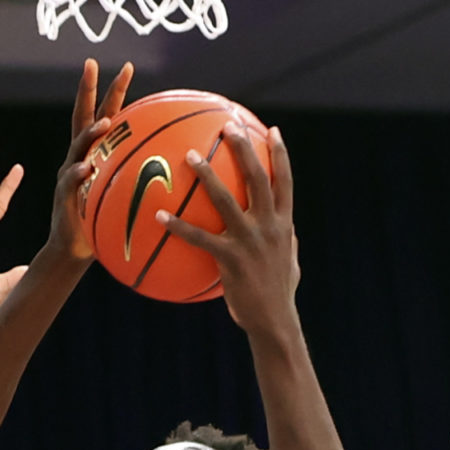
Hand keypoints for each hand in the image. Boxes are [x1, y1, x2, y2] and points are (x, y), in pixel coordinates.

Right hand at [47, 59, 131, 261]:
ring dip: (91, 133)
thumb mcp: (129, 196)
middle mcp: (80, 155)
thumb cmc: (107, 222)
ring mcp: (69, 172)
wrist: (76, 249)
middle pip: (83, 115)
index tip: (128, 66)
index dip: (115, 90)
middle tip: (90, 63)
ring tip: (105, 124)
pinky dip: (78, 172)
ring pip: (78, 144)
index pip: (107, 114)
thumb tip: (186, 168)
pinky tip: (87, 168)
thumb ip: (148, 179)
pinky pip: (70, 181)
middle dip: (86, 88)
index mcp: (97, 152)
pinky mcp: (64, 195)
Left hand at [156, 125, 299, 337]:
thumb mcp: (290, 261)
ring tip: (190, 155)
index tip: (272, 130)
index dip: (280, 154)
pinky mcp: (230, 260)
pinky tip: (159, 215)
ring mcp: (250, 242)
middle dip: (244, 149)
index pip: (285, 182)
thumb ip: (285, 240)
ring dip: (207, 175)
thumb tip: (285, 228)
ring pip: (226, 200)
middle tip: (227, 127)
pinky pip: (199, 238)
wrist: (274, 322)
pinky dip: (178, 225)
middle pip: (257, 179)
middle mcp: (269, 227)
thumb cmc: (278, 293)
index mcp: (284, 224)